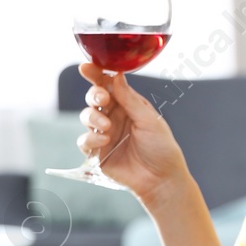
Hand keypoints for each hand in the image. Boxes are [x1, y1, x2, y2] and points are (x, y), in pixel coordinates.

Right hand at [77, 63, 190, 205]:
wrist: (161, 179)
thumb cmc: (161, 147)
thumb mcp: (149, 119)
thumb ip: (130, 99)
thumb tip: (116, 76)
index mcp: (127, 104)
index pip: (108, 84)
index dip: (96, 74)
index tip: (86, 67)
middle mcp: (114, 116)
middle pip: (94, 97)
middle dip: (94, 94)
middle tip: (102, 99)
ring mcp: (104, 134)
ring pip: (86, 116)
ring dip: (93, 117)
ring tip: (107, 125)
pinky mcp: (98, 152)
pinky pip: (84, 141)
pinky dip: (90, 138)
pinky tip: (104, 140)